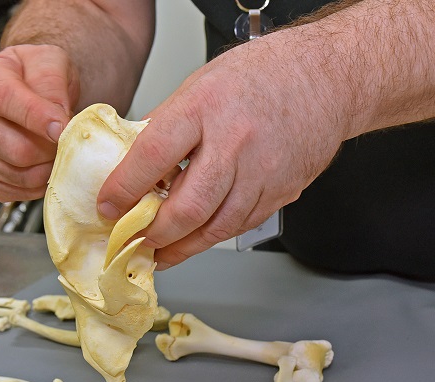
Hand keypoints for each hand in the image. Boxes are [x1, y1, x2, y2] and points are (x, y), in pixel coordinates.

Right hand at [0, 45, 79, 201]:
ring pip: (19, 175)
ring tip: (57, 150)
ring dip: (48, 168)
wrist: (19, 88)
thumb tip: (58, 124)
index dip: (37, 118)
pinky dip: (37, 183)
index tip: (63, 129)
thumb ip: (53, 84)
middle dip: (52, 149)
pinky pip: (15, 191)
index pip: (6, 100)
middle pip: (16, 149)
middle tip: (68, 141)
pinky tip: (43, 163)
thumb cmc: (34, 74)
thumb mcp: (48, 62)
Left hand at [97, 31, 349, 268]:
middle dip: (154, 234)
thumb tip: (132, 162)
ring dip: (182, 247)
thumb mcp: (200, 84)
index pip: (154, 156)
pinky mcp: (282, 192)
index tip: (107, 207)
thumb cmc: (264, 75)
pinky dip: (213, 236)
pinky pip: (241, 225)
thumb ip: (166, 125)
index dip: (124, 189)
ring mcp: (263, 172)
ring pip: (216, 228)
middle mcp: (235, 143)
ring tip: (159, 253)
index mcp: (205, 108)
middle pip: (188, 207)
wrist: (327, 78)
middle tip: (132, 241)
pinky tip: (196, 239)